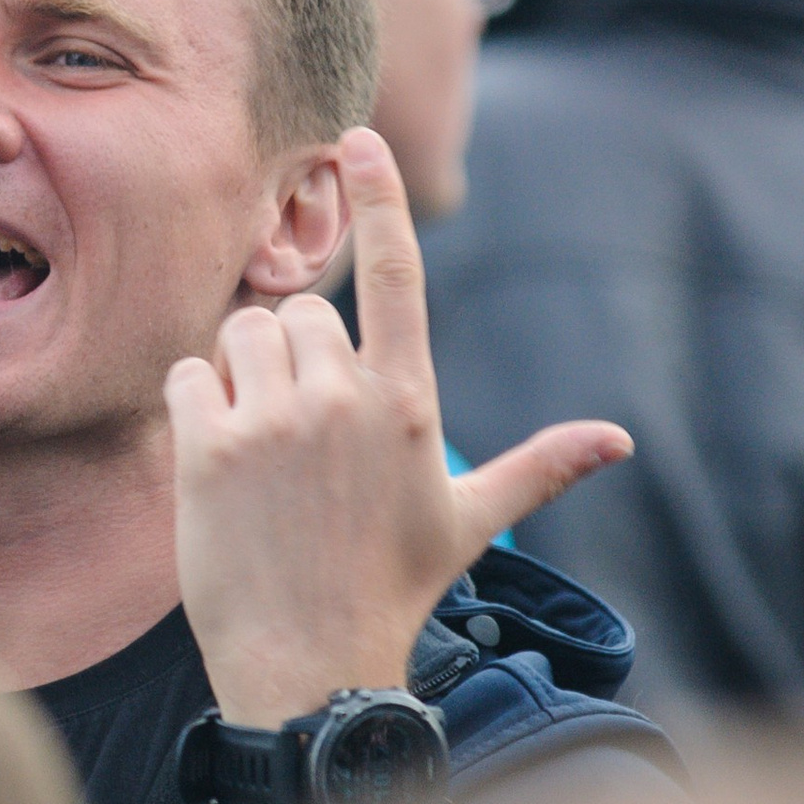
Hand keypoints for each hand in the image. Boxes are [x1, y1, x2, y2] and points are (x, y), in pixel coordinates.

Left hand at [169, 128, 629, 727]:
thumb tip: (618, 441)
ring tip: (263, 453)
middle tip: (299, 438)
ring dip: (240, 377)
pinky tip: (218, 464)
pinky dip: (193, 406)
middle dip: (291, 357)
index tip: (357, 137)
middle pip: (298, 311)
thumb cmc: (391, 591)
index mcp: (408, 402)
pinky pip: (186, 375)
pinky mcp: (206, 447)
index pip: (396, 275)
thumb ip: (537, 465)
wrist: (310, 666)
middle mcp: (343, 399)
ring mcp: (272, 420)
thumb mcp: (468, 520)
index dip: (378, 199)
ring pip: (240, 334)